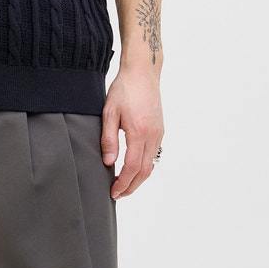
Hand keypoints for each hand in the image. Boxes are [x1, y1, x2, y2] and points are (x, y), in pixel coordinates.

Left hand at [100, 67, 163, 199]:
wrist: (143, 73)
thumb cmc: (124, 89)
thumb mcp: (109, 113)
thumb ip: (109, 139)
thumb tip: (108, 162)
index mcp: (139, 132)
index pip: (132, 167)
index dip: (123, 183)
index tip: (114, 191)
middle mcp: (153, 135)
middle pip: (144, 171)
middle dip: (131, 186)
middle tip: (118, 194)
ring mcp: (159, 133)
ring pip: (151, 164)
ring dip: (138, 179)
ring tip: (124, 185)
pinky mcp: (160, 130)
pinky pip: (154, 154)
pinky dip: (144, 167)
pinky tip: (133, 168)